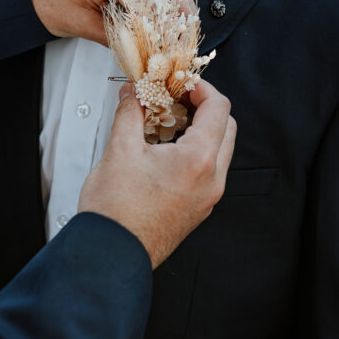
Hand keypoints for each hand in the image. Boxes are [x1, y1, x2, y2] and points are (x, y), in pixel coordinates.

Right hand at [78, 80, 236, 267]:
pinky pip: (209, 172)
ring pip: (219, 151)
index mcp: (198, 160)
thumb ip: (131, 112)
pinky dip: (195, 152)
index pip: (219, 108)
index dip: (201, 88)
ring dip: (201, 130)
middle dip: (205, 108)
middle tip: (177, 99)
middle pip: (227, 128)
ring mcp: (207, 197)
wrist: (112, 254)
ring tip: (167, 123)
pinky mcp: (198, 209)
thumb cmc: (116, 212)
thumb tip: (134, 93)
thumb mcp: (120, 150)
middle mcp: (211, 180)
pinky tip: (166, 149)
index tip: (182, 83)